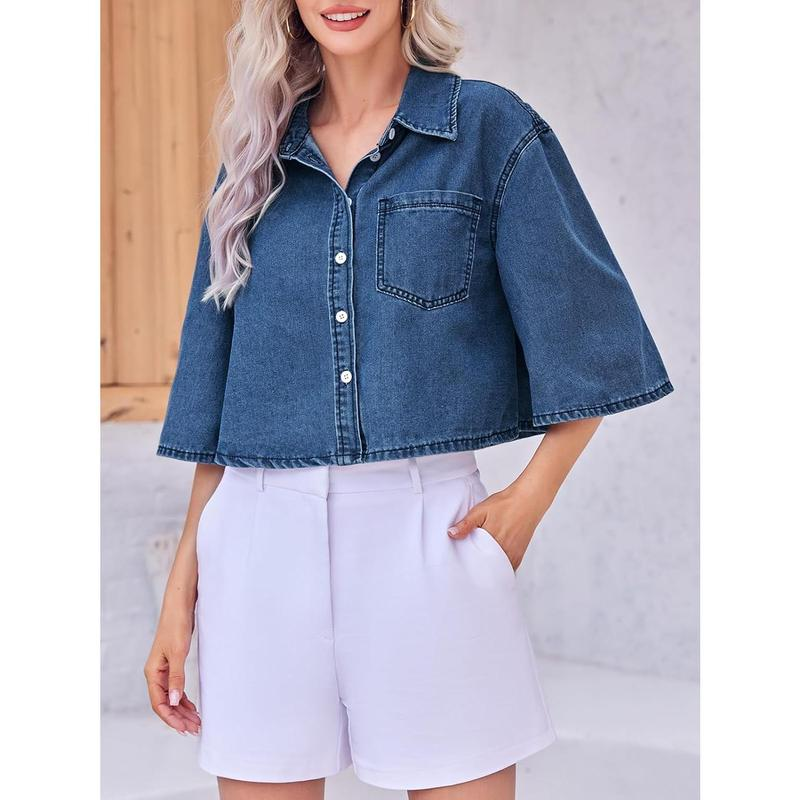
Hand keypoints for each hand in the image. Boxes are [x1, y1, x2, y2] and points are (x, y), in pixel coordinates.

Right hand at [143, 608, 200, 735]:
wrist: (180, 605)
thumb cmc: (176, 625)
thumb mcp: (178, 652)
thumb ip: (176, 678)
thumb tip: (173, 701)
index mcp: (153, 673)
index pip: (159, 703)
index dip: (171, 718)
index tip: (185, 729)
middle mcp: (156, 674)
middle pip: (165, 703)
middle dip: (179, 718)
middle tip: (195, 728)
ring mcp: (164, 670)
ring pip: (171, 697)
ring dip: (182, 710)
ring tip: (196, 721)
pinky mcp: (172, 664)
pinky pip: (175, 688)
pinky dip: (183, 699)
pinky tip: (192, 706)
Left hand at [447, 481, 550, 570]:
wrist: (528, 500)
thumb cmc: (506, 504)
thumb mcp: (481, 510)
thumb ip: (466, 524)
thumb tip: (451, 534)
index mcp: (492, 542)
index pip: (476, 561)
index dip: (467, 563)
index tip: (461, 563)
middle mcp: (504, 552)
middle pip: (487, 569)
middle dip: (477, 568)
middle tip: (468, 566)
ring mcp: (513, 555)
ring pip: (497, 570)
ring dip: (489, 569)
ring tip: (479, 564)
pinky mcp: (519, 556)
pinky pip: (507, 568)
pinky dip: (499, 567)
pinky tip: (492, 562)